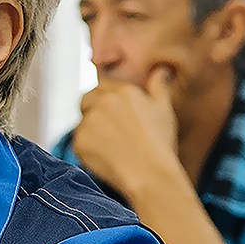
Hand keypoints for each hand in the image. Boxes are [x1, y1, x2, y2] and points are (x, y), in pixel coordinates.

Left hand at [74, 66, 182, 200]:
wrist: (150, 174)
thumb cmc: (161, 143)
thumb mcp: (165, 109)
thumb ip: (159, 86)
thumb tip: (160, 69)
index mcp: (124, 91)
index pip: (103, 85)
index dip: (106, 98)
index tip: (113, 113)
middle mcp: (103, 101)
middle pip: (87, 100)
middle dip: (93, 110)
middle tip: (109, 131)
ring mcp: (89, 121)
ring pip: (83, 122)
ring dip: (91, 131)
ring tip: (111, 148)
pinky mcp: (79, 141)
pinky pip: (79, 142)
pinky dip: (88, 149)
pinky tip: (106, 158)